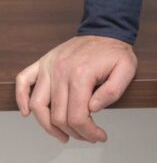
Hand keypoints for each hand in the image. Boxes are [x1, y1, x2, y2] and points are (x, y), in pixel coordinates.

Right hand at [15, 35, 137, 143]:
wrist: (106, 29)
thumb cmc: (115, 51)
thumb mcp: (126, 69)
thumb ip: (113, 91)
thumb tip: (92, 108)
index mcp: (81, 74)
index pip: (77, 117)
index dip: (88, 132)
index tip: (98, 136)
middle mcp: (61, 70)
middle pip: (58, 116)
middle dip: (74, 133)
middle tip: (86, 135)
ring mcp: (50, 65)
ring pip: (38, 106)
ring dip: (48, 126)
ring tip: (62, 134)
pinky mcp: (44, 61)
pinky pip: (24, 81)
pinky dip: (21, 98)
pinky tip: (27, 112)